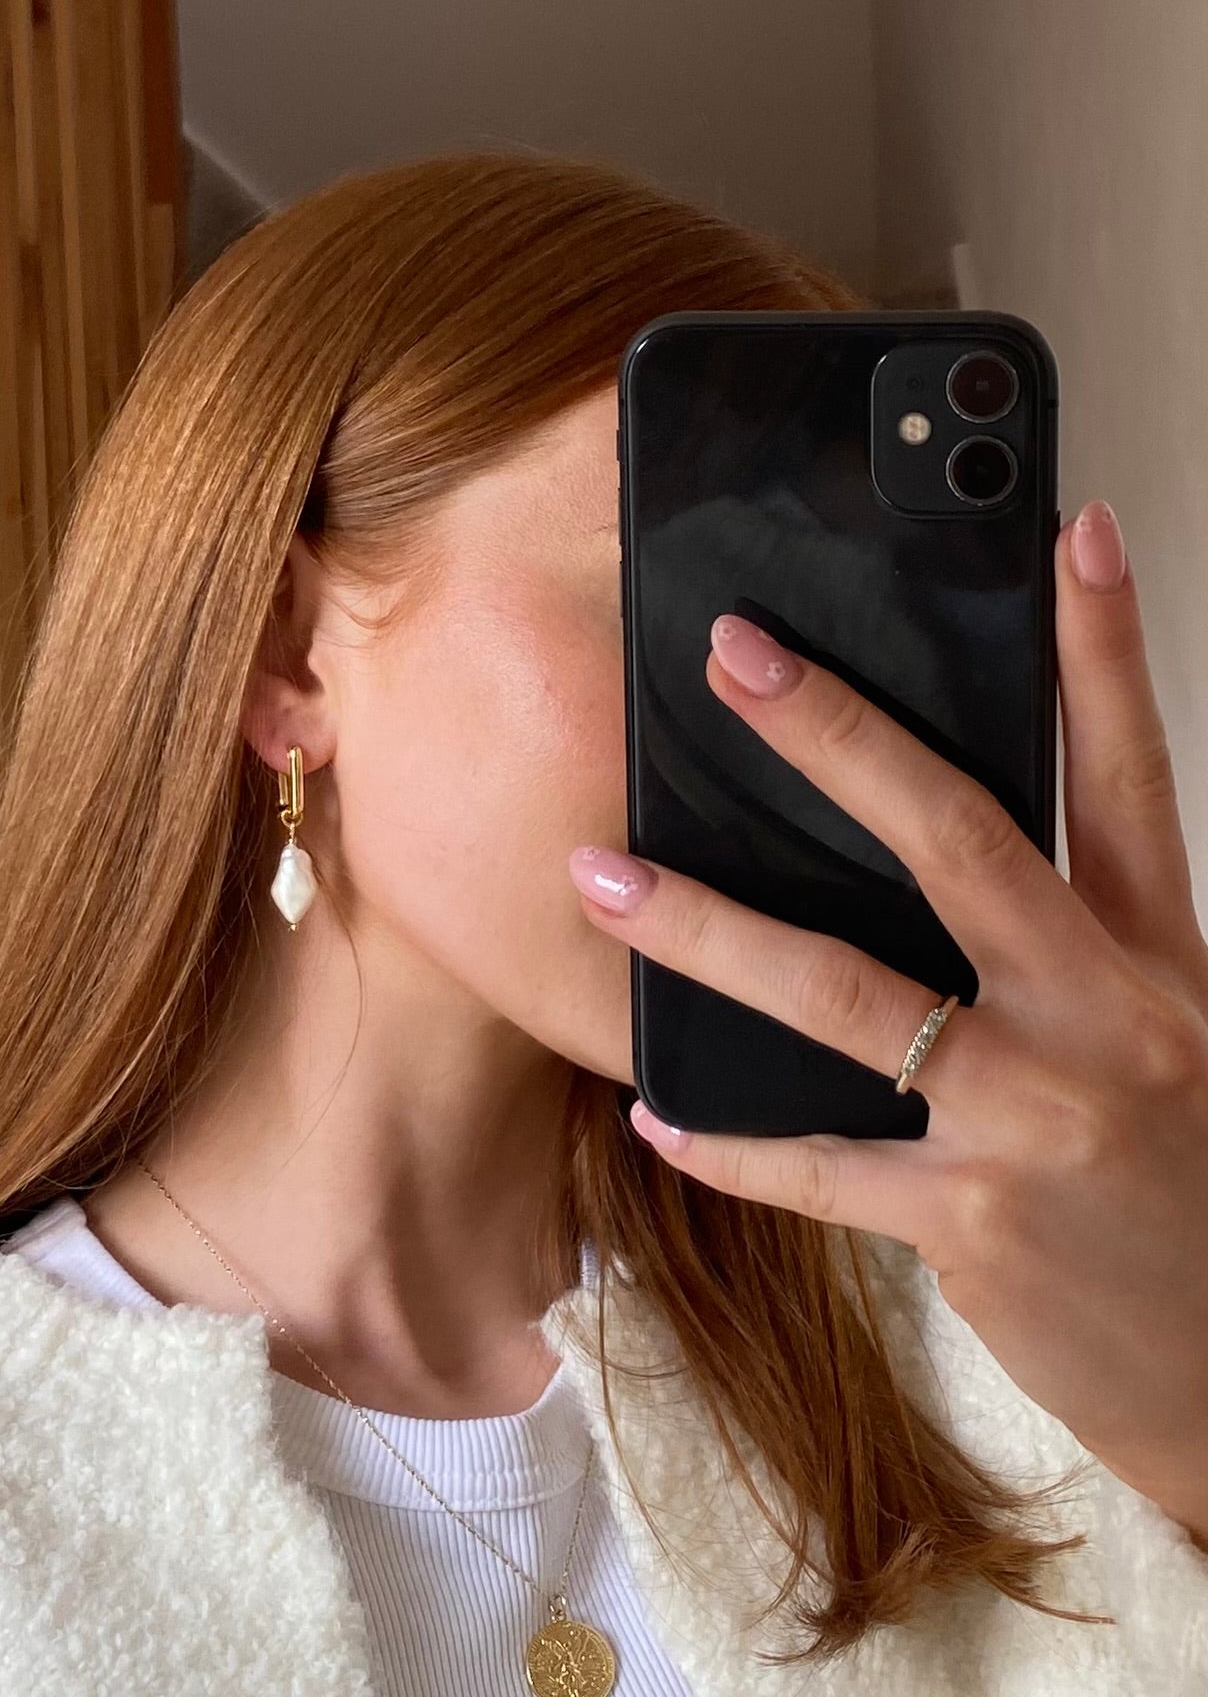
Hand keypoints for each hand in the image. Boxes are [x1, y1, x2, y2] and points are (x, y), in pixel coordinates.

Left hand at [569, 499, 1207, 1543]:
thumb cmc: (1193, 1187)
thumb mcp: (1173, 1039)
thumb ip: (1074, 951)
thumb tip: (939, 865)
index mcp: (1158, 959)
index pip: (1126, 772)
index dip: (1101, 647)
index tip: (1066, 529)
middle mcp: (1103, 1016)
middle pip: (958, 838)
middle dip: (838, 738)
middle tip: (737, 657)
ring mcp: (1036, 1115)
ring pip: (843, 992)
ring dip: (706, 929)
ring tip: (601, 876)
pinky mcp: (975, 1220)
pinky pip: (818, 1167)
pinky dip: (730, 1141)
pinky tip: (654, 1111)